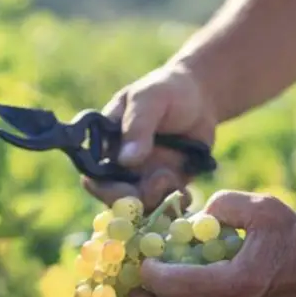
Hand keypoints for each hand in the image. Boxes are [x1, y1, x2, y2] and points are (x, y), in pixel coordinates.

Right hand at [83, 62, 217, 212]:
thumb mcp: (150, 100)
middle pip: (117, 198)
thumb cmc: (169, 90)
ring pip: (143, 206)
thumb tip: (126, 160)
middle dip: (137, 199)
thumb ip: (137, 126)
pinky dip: (175, 205)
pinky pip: (166, 206)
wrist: (201, 97)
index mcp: (106, 144)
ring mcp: (143, 178)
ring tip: (174, 179)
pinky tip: (185, 193)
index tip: (126, 190)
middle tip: (161, 182)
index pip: (94, 176)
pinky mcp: (166, 185)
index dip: (105, 189)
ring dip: (158, 201)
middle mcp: (120, 166)